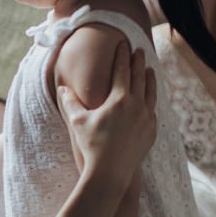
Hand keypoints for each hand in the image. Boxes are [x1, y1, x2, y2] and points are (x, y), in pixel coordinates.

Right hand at [59, 42, 156, 188]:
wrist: (110, 172)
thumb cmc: (92, 146)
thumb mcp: (78, 122)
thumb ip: (70, 102)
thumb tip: (62, 88)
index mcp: (119, 99)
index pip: (122, 70)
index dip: (122, 55)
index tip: (123, 43)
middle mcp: (136, 105)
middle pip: (139, 77)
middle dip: (138, 62)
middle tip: (139, 50)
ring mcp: (147, 118)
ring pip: (151, 92)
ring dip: (150, 79)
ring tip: (149, 70)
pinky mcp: (151, 131)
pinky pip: (153, 110)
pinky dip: (152, 100)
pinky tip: (150, 100)